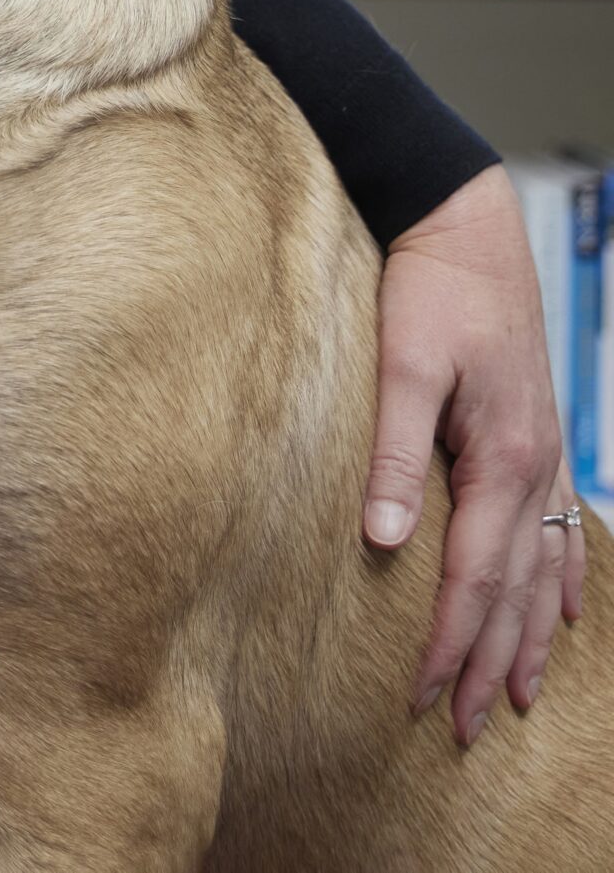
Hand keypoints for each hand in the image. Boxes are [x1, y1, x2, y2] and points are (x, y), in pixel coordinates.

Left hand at [362, 163, 582, 744]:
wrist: (465, 221)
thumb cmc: (426, 286)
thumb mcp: (402, 363)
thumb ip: (394, 454)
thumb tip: (387, 542)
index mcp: (498, 457)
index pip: (472, 575)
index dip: (450, 642)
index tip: (427, 698)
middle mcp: (532, 466)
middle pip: (513, 590)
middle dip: (491, 662)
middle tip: (468, 728)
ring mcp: (543, 452)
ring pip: (542, 570)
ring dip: (528, 637)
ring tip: (519, 697)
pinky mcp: (536, 433)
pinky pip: (561, 528)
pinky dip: (561, 581)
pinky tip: (561, 613)